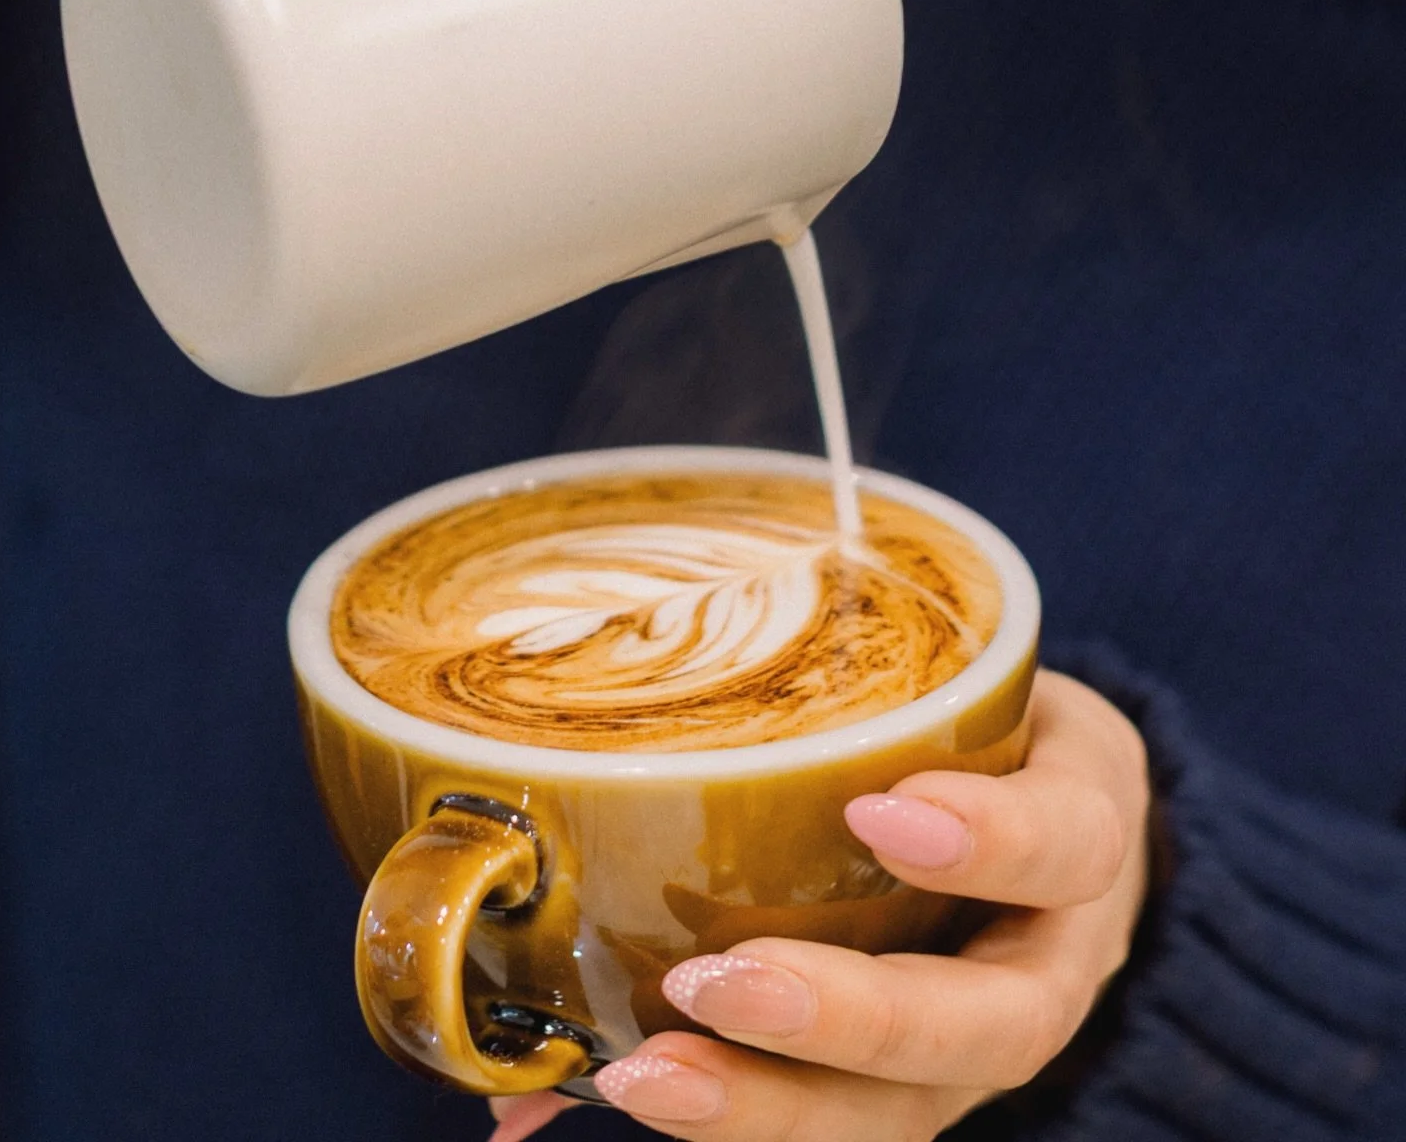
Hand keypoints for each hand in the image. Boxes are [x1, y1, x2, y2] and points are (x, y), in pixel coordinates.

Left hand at [492, 671, 1150, 1141]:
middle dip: (852, 1021)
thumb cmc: (992, 727)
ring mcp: (978, 1047)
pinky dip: (711, 1125)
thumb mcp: (985, 673)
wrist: (1056, 830)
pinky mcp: (907, 1091)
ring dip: (766, 1108)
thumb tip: (715, 578)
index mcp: (1081, 833)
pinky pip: (827, 1129)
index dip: (992, 841)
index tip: (880, 810)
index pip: (1070, 843)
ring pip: (904, 1115)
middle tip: (723, 982)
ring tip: (643, 1075)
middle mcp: (1047, 962)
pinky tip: (584, 1098)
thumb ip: (882, 658)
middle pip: (988, 1028)